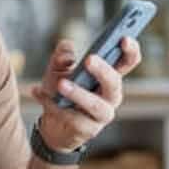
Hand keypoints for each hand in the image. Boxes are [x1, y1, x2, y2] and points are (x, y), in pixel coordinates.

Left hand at [30, 38, 141, 152]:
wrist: (52, 123)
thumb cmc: (61, 91)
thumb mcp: (57, 69)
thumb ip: (61, 56)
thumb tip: (66, 51)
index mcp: (108, 76)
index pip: (127, 62)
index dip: (130, 50)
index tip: (123, 38)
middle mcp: (110, 95)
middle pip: (114, 83)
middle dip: (104, 71)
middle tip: (89, 59)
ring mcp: (101, 115)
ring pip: (97, 105)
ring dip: (79, 93)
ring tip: (62, 84)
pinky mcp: (87, 130)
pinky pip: (73, 117)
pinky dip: (53, 104)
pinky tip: (38, 92)